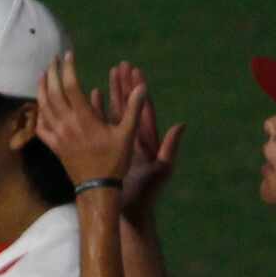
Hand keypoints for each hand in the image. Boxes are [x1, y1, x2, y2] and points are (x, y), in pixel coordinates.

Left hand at [33, 51, 134, 187]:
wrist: (96, 188)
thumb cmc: (114, 161)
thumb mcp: (127, 134)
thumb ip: (133, 109)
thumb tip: (142, 86)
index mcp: (84, 118)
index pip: (71, 86)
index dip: (68, 69)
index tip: (68, 55)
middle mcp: (67, 125)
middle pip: (53, 93)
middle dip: (52, 73)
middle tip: (53, 59)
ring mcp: (58, 136)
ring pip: (43, 108)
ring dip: (42, 89)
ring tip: (44, 75)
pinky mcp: (54, 146)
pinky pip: (41, 126)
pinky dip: (38, 112)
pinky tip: (40, 105)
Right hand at [106, 61, 182, 220]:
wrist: (129, 211)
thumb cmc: (146, 194)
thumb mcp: (162, 169)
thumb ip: (171, 147)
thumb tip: (181, 125)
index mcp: (147, 139)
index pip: (142, 108)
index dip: (138, 89)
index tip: (134, 71)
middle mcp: (133, 137)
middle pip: (129, 105)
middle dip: (124, 85)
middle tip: (120, 65)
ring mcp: (120, 143)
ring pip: (114, 112)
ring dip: (111, 94)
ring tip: (107, 75)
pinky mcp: (107, 150)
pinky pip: (101, 126)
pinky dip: (97, 111)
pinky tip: (93, 97)